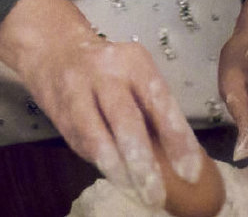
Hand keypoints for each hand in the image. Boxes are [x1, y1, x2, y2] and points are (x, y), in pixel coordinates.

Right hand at [0, 0, 204, 207]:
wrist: (57, 52)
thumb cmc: (110, 72)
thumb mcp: (134, 77)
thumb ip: (153, 112)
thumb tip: (182, 162)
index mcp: (135, 62)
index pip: (160, 100)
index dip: (176, 137)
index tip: (190, 171)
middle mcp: (106, 73)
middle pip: (126, 119)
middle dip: (143, 161)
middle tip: (158, 194)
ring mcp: (79, 92)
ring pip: (98, 137)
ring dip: (119, 171)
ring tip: (137, 193)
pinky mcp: (61, 114)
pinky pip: (83, 145)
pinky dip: (102, 165)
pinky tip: (117, 178)